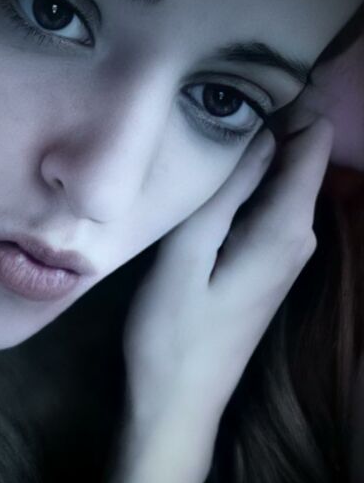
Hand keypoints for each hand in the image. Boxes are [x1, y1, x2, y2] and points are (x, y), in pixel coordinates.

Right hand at [103, 107, 333, 482]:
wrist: (178, 399)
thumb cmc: (172, 331)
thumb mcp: (186, 256)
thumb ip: (225, 193)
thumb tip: (258, 132)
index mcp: (285, 228)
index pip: (310, 141)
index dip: (287, 104)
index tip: (240, 83)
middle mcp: (299, 236)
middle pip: (298, 157)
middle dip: (265, 124)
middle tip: (207, 105)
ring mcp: (285, 253)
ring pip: (280, 181)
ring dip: (251, 155)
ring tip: (202, 135)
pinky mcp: (266, 265)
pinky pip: (266, 206)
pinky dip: (246, 184)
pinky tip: (210, 183)